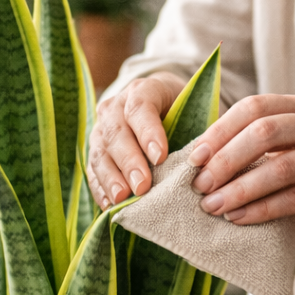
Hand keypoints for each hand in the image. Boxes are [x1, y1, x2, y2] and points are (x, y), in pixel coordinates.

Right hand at [87, 72, 185, 208]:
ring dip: (111, 177)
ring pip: (100, 152)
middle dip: (129, 161)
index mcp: (143, 90)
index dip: (148, 132)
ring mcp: (102, 129)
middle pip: (117, 132)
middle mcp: (116, 107)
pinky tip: (109, 204)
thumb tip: (201, 162)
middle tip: (142, 186)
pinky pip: (93, 170)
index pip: (140, 107)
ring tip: (122, 198)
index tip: (160, 157)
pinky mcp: (95, 151)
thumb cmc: (185, 113)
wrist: (165, 109)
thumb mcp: (194, 112)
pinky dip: (100, 188)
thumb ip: (195, 132)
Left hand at [189, 93, 294, 227]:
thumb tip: (204, 163)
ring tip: (213, 207)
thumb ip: (263, 147)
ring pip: (281, 167)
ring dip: (241, 189)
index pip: (254, 106)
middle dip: (226, 160)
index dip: (220, 130)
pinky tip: (240, 218)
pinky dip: (264, 208)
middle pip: (264, 132)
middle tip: (200, 185)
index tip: (194, 157)